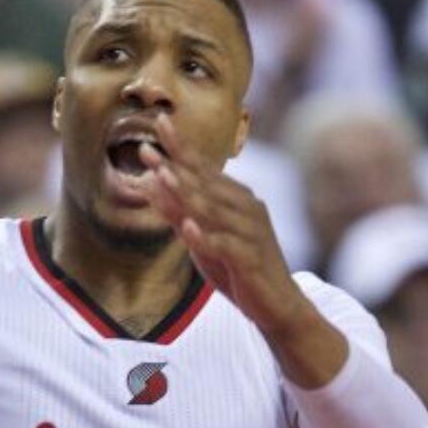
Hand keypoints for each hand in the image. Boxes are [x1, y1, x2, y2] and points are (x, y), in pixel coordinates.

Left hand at [139, 117, 300, 334]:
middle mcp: (246, 208)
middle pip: (206, 183)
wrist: (278, 305)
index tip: (159, 122)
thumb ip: (181, 213)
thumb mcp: (204, 239)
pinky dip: (207, 237)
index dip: (181, 146)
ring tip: (163, 177)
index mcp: (236, 200)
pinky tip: (189, 229)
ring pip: (215, 210)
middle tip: (149, 146)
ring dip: (187, 193)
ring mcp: (251, 231)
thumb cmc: (239, 269)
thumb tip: (152, 185)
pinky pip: (226, 245)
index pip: (204, 168)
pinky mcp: (251, 258)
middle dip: (176, 164)